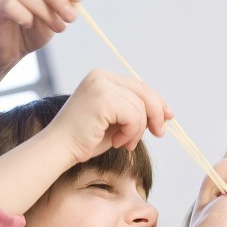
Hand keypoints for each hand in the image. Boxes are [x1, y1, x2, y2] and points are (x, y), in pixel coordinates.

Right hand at [49, 68, 173, 164]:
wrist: (59, 150)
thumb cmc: (84, 140)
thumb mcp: (115, 122)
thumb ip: (134, 112)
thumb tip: (166, 112)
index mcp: (102, 78)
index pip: (138, 86)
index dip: (156, 101)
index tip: (167, 117)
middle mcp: (101, 76)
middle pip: (144, 92)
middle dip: (156, 114)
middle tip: (158, 134)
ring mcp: (101, 85)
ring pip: (140, 108)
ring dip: (137, 131)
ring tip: (123, 143)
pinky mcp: (103, 99)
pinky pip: (134, 116)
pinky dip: (131, 133)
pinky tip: (117, 142)